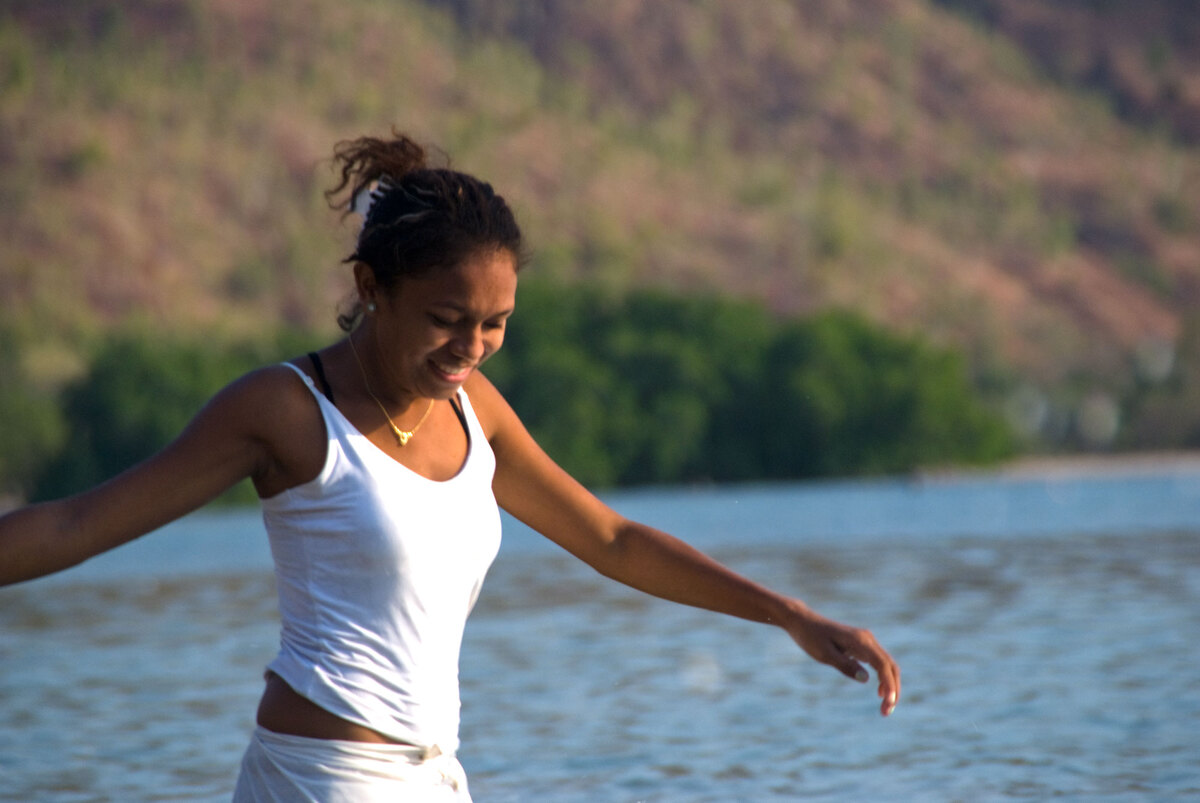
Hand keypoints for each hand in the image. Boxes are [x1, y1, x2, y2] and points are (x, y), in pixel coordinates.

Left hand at [782, 602, 899, 716]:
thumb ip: (845, 666)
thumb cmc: (810, 637)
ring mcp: (866, 641)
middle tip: (887, 711)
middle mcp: (867, 639)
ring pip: (887, 665)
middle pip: (890, 666)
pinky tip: (879, 692)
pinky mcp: (861, 645)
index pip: (883, 665)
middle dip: (893, 689)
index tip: (889, 704)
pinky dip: (883, 678)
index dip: (889, 685)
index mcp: (860, 641)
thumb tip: (866, 679)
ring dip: (890, 685)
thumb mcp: (824, 654)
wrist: (802, 621)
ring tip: (885, 707)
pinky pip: (879, 663)